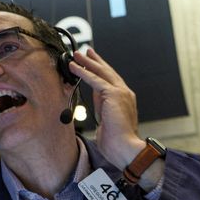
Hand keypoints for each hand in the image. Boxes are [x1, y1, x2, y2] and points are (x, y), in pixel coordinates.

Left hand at [68, 48, 143, 167]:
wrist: (126, 148)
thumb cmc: (117, 143)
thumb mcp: (106, 123)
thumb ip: (102, 111)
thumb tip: (95, 102)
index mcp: (124, 101)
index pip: (110, 82)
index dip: (100, 73)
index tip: (92, 65)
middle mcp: (125, 93)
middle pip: (108, 73)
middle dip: (95, 62)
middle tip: (85, 52)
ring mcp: (121, 93)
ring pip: (101, 73)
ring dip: (87, 63)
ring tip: (76, 55)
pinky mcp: (114, 94)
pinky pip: (95, 80)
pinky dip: (84, 72)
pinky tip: (74, 66)